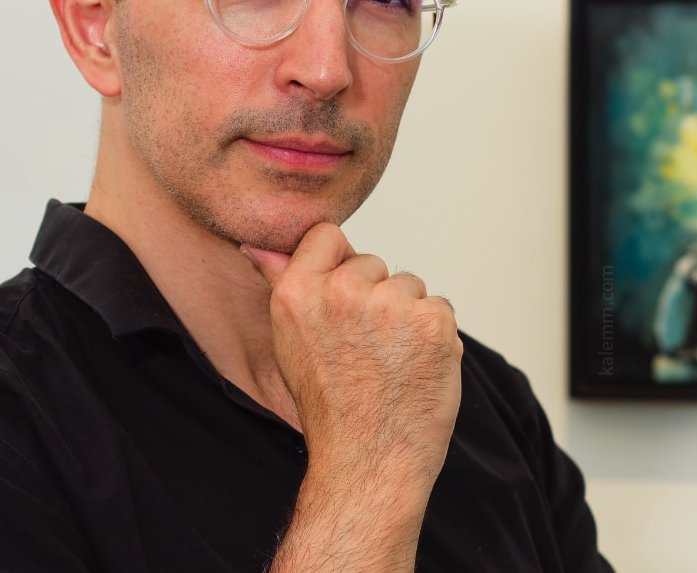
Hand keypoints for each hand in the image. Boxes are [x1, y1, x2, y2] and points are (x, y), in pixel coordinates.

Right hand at [244, 223, 461, 494]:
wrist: (370, 461)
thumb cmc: (330, 406)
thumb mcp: (289, 342)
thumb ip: (280, 284)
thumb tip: (257, 247)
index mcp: (296, 293)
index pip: (327, 235)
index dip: (340, 264)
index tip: (343, 301)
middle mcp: (340, 292)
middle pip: (373, 263)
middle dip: (376, 297)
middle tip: (365, 350)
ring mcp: (389, 304)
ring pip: (409, 285)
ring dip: (408, 316)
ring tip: (390, 362)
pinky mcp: (431, 320)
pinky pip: (439, 306)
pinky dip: (435, 335)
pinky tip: (416, 366)